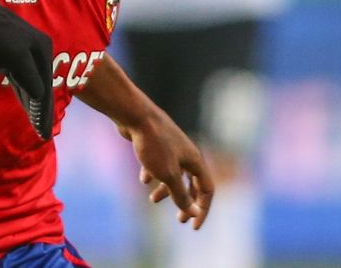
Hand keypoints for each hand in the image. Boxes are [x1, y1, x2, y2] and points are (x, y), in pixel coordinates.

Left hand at [122, 112, 214, 228]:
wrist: (134, 114)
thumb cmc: (153, 144)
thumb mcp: (168, 175)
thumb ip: (181, 195)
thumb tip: (194, 213)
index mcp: (195, 160)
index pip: (207, 189)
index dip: (202, 209)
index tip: (192, 226)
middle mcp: (186, 153)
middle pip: (191, 183)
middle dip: (186, 202)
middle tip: (179, 220)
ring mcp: (171, 146)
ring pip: (173, 173)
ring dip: (166, 189)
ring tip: (152, 200)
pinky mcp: (155, 142)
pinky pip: (159, 162)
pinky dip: (153, 173)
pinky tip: (143, 179)